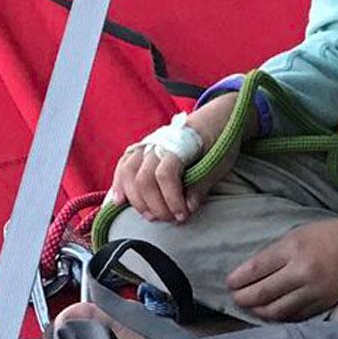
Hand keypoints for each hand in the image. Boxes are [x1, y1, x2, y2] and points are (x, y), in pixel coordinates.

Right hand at [109, 102, 232, 224]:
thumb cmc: (217, 142)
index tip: (183, 215)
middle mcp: (155, 144)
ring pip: (128, 175)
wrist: (212, 120)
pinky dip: (119, 185)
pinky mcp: (138, 151)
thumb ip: (201, 185)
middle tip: (170, 218)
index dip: (172, 200)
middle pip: (143, 180)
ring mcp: (144, 146)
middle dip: (155, 206)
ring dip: (137, 201)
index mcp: (177, 144)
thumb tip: (188, 208)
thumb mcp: (218, 163)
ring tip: (151, 216)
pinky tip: (120, 201)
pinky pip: (122, 168)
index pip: (165, 175)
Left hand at [227, 200, 337, 321]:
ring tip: (251, 307)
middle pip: (262, 294)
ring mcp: (314, 291)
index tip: (229, 283)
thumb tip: (250, 273)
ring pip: (277, 311)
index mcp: (293, 249)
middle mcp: (302, 272)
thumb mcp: (298, 234)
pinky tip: (271, 313)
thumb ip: (275, 253)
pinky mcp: (324, 304)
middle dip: (243, 298)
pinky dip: (279, 317)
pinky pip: (295, 316)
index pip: (255, 270)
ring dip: (258, 311)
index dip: (237, 280)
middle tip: (235, 297)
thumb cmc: (331, 235)